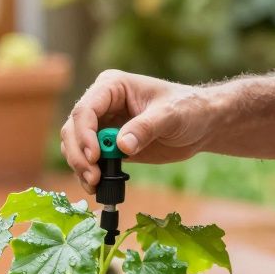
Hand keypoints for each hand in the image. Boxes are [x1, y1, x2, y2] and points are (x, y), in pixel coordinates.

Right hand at [61, 69, 216, 193]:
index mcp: (112, 86)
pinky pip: (89, 160)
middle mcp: (102, 104)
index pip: (85, 110)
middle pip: (73, 129)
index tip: (95, 157)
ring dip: (80, 167)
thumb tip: (121, 146)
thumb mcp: (170, 115)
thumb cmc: (189, 109)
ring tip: (95, 185)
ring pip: (75, 146)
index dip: (85, 135)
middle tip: (93, 177)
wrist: (201, 124)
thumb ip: (145, 128)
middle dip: (79, 154)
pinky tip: (98, 186)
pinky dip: (88, 174)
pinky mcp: (109, 145)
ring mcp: (103, 125)